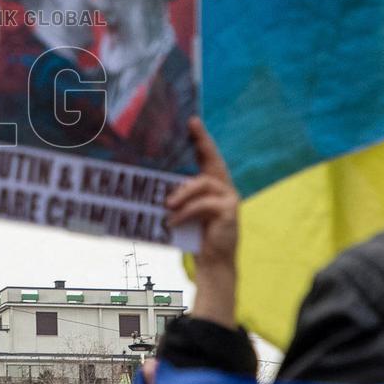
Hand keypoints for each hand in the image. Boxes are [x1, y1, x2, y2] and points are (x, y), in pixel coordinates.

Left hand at [165, 117, 239, 326]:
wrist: (213, 262)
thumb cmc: (194, 234)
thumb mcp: (183, 210)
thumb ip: (178, 193)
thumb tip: (153, 176)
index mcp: (213, 184)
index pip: (207, 157)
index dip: (201, 138)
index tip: (192, 120)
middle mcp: (225, 187)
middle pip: (214, 160)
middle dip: (203, 142)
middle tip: (192, 126)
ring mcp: (230, 198)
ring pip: (204, 183)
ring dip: (183, 192)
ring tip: (166, 204)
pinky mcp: (230, 211)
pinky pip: (203, 205)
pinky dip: (185, 212)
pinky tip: (171, 221)